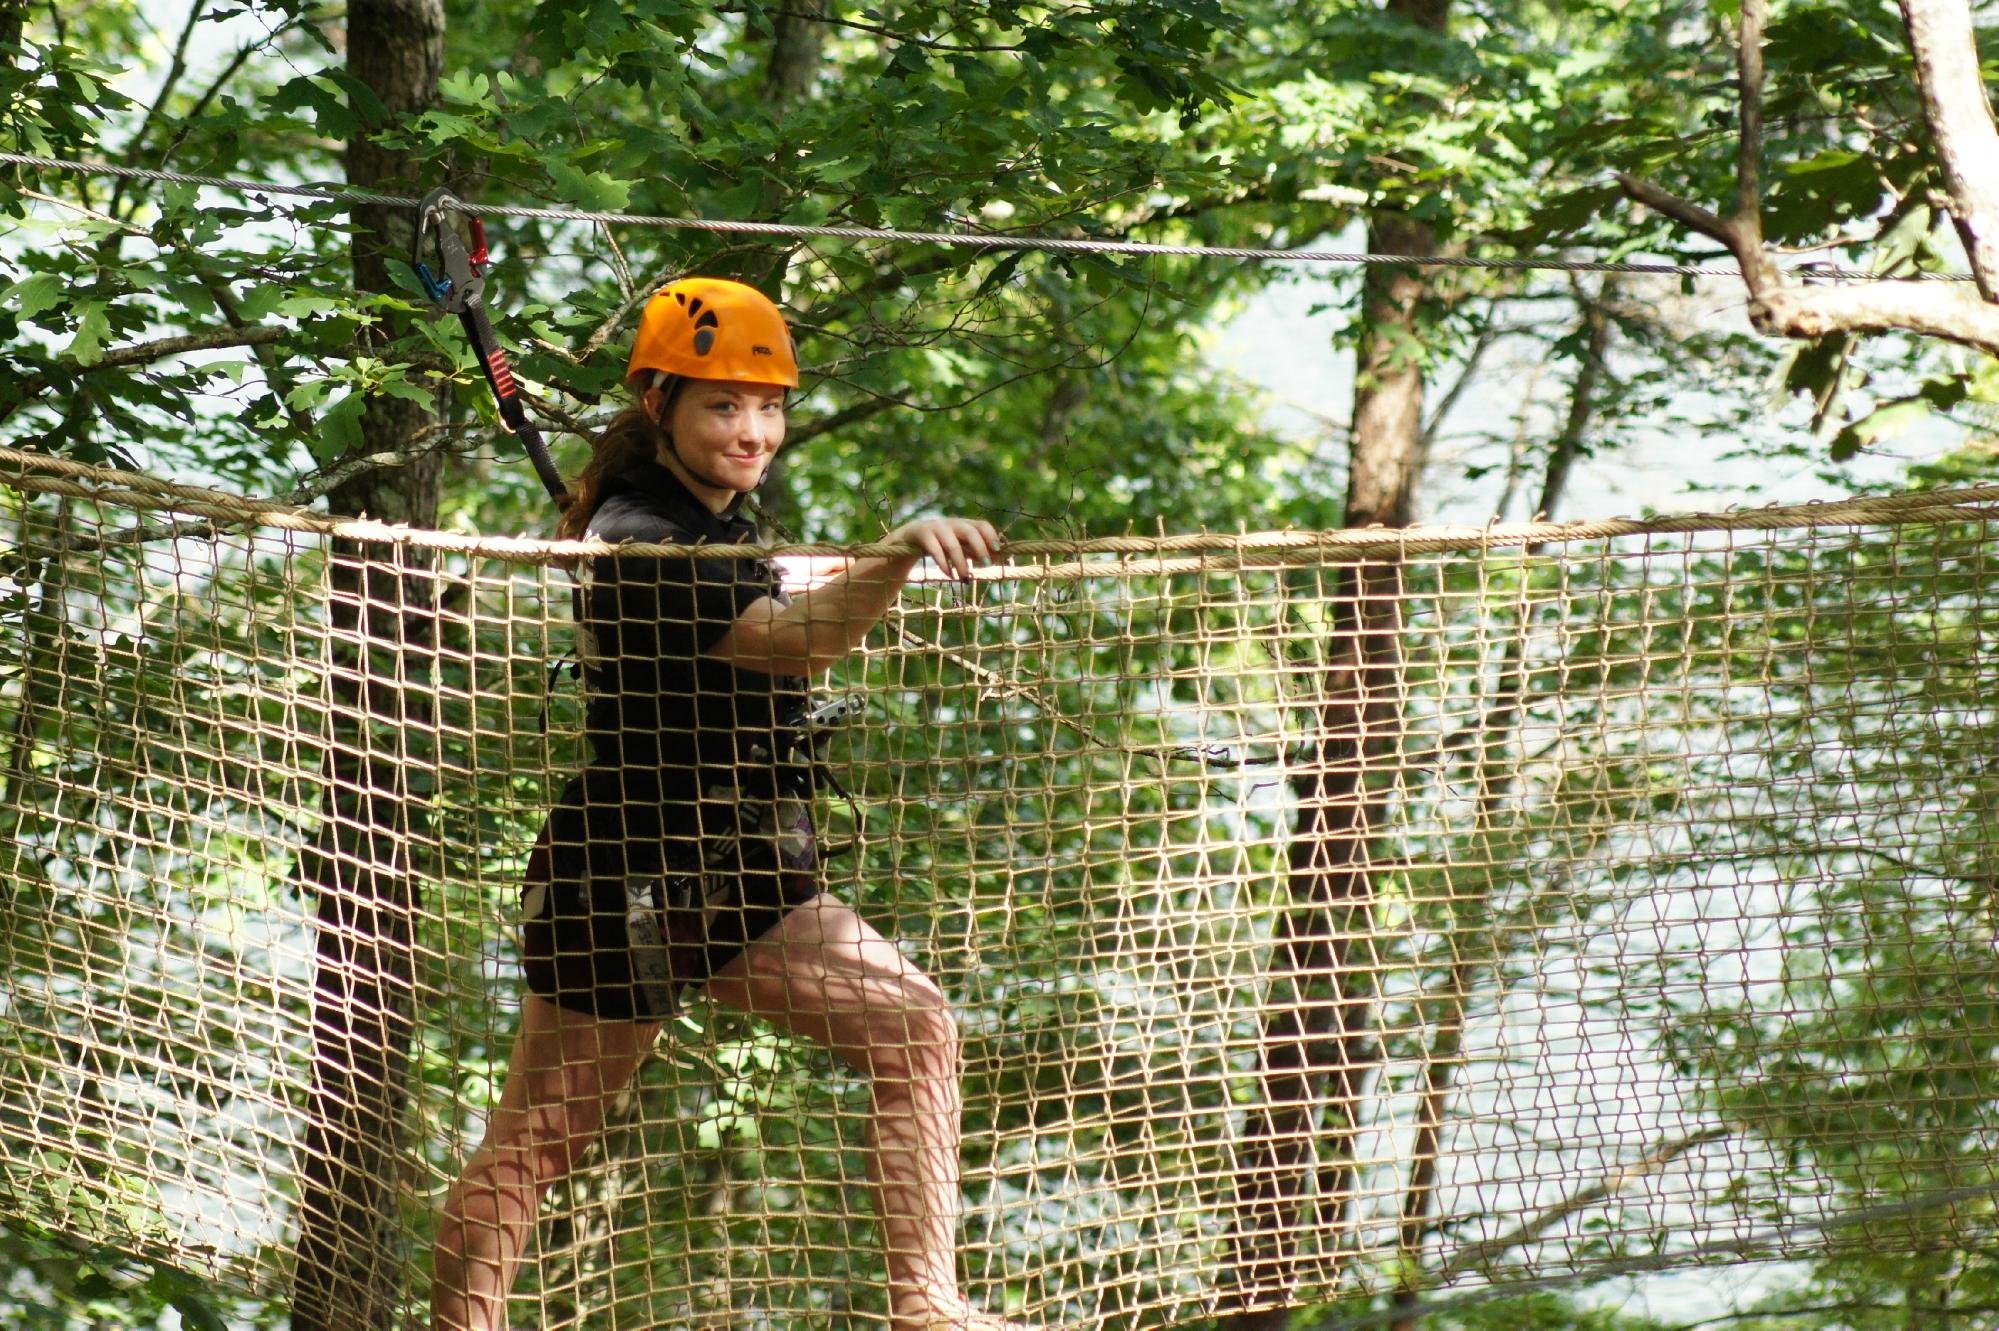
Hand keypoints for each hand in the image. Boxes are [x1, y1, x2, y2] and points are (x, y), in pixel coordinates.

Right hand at [886, 516, 1003, 581]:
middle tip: (987, 565)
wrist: (905, 541)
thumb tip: (999, 557)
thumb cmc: (938, 546)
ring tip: (965, 579)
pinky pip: (933, 548)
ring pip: (951, 543)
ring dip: (961, 562)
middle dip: (980, 547)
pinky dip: (942, 562)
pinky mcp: (920, 533)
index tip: (998, 551)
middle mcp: (950, 523)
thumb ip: (974, 551)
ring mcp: (934, 527)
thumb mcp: (957, 547)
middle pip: (969, 531)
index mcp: (962, 524)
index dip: (991, 536)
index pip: (981, 525)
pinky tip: (948, 574)